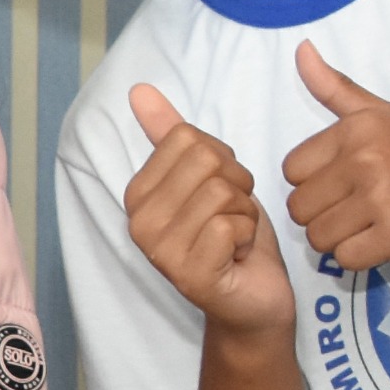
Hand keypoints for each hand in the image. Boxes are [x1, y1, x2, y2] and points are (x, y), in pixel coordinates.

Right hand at [125, 86, 296, 339]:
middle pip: (207, 162)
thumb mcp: (207, 178)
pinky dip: (248, 237)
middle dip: (237, 186)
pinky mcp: (188, 273)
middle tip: (232, 217)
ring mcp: (160, 251)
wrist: (252, 299)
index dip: (222, 160)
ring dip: (245, 214)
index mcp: (138, 194)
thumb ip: (171, 135)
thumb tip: (139, 90)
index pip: (188, 138)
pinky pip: (231, 225)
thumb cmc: (232, 237)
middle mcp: (140, 222)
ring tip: (234, 238)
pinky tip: (237, 256)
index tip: (220, 193)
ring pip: (222, 193)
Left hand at [280, 45, 389, 270]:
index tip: (347, 183)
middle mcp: (368, 156)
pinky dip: (363, 258)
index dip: (315, 184)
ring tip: (375, 225)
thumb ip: (337, 89)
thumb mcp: (388, 114)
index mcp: (358, 126)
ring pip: (318, 237)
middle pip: (299, 208)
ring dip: (341, 240)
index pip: (292, 170)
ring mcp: (384, 195)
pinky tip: (389, 241)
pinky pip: (346, 259)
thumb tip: (301, 48)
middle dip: (324, 217)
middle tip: (364, 210)